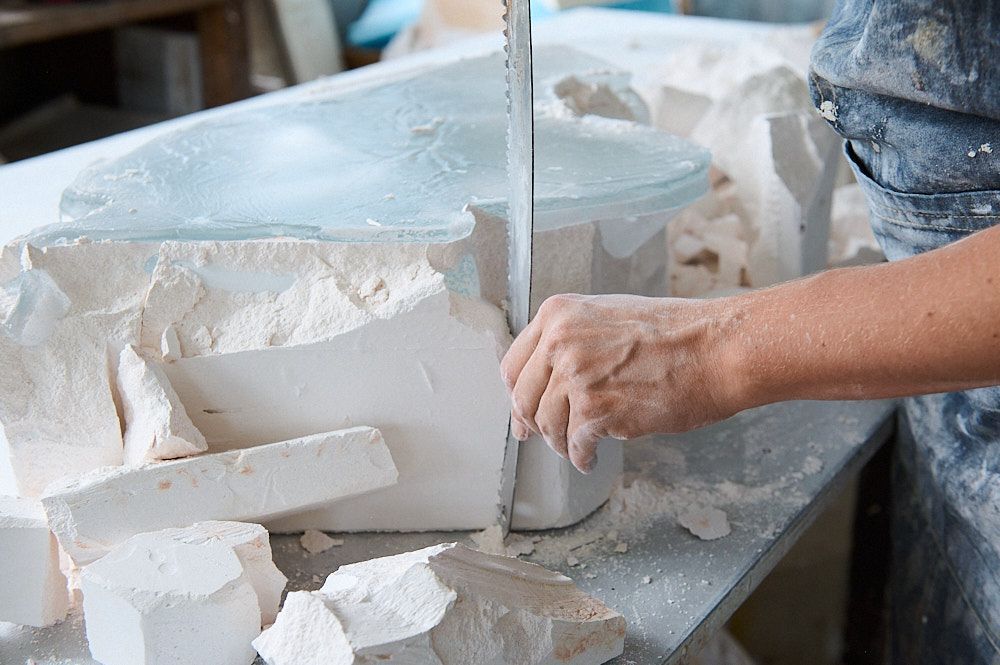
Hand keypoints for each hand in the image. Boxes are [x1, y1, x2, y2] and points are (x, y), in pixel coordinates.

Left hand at [500, 294, 744, 472]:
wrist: (715, 349)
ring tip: (577, 448)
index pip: (514, 364)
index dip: (518, 393)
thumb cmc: (676, 333)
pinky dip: (582, 456)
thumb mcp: (609, 316)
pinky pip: (575, 444)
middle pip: (524, 398)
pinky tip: (591, 458)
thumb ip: (573, 340)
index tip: (522, 410)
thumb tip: (548, 378)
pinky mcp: (596, 410)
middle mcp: (560, 342)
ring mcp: (576, 376)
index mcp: (559, 314)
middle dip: (534, 423)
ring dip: (560, 443)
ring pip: (547, 425)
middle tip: (543, 437)